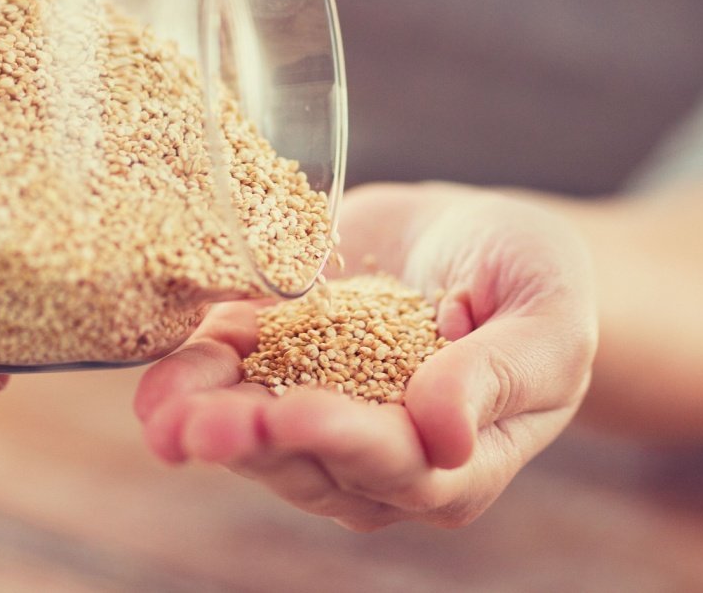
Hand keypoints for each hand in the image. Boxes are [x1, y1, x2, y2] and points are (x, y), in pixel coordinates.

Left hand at [134, 182, 597, 528]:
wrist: (482, 238)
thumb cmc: (538, 284)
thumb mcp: (547, 319)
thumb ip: (501, 376)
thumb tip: (443, 433)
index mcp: (457, 462)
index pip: (395, 463)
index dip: (341, 438)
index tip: (291, 411)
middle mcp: (380, 458)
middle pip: (309, 463)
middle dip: (249, 441)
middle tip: (195, 424)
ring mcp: (323, 419)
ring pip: (256, 437)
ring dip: (203, 420)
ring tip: (158, 409)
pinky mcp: (280, 371)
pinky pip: (231, 385)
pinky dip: (191, 378)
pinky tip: (155, 377)